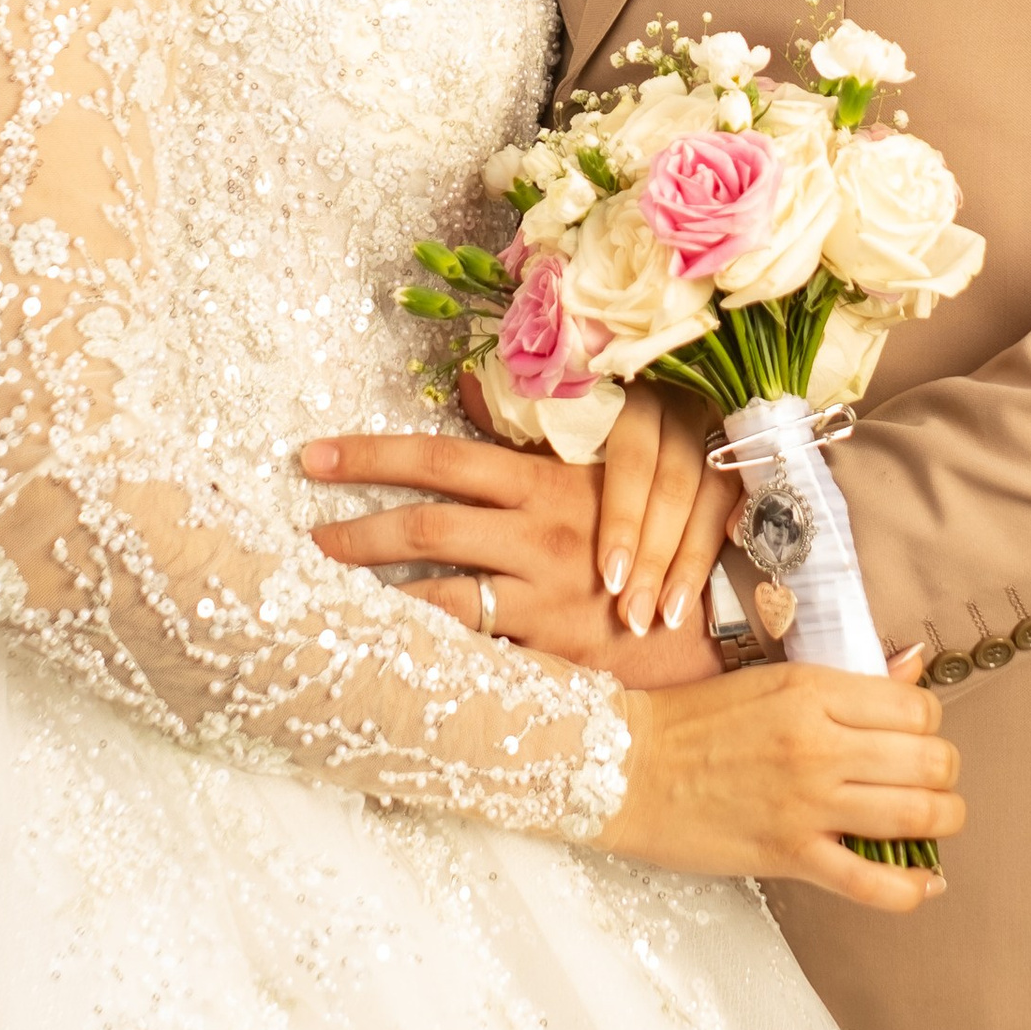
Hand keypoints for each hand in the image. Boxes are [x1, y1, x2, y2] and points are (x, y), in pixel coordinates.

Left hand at [301, 386, 722, 686]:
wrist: (724, 600)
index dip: (371, 456)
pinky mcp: (553, 649)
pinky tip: (388, 648)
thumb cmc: (656, 523)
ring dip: (375, 596)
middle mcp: (536, 534)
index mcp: (543, 480)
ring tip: (328, 596)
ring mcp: (543, 595)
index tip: (315, 455)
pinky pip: (474, 650)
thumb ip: (527, 431)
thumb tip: (459, 380)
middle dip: (355, 532)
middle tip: (306, 539)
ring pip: (437, 597)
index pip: (440, 459)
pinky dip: (427, 647)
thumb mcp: (599, 463)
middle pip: (424, 528)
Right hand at [595, 656, 961, 913]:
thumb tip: (914, 663)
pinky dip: (911, 888)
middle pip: (930, 761)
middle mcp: (819, 744)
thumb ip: (850, 679)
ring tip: (932, 822)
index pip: (918, 707)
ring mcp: (807, 803)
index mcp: (814, 690)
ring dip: (941, 822)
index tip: (912, 736)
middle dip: (943, 774)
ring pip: (918, 816)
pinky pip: (874, 884)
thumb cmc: (693, 721)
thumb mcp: (775, 679)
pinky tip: (923, 882)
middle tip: (928, 780)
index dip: (928, 724)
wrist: (625, 767)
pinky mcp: (790, 855)